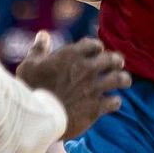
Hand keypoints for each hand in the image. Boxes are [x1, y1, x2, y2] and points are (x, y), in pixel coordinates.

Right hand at [16, 33, 130, 139]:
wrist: (39, 117)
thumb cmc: (31, 89)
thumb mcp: (29, 65)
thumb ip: (39, 49)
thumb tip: (43, 35)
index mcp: (72, 55)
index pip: (94, 44)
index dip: (96, 48)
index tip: (96, 52)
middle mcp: (87, 69)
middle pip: (112, 59)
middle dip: (116, 60)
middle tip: (117, 63)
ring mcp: (94, 88)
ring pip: (120, 79)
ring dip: (123, 79)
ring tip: (124, 81)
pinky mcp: (97, 107)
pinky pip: (115, 102)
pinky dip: (114, 102)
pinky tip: (112, 102)